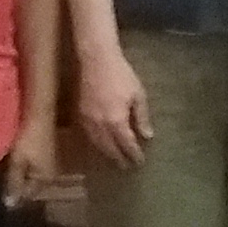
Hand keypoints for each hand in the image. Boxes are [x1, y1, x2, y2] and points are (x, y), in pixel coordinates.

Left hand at [6, 117, 59, 202]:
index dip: (13, 195)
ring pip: (30, 175)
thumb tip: (10, 205)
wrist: (39, 112)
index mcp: (46, 178)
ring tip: (2, 171)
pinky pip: (30, 166)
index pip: (28, 195)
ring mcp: (47, 162)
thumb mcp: (18, 162)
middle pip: (30, 186)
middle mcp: (50, 173)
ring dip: (18, 174)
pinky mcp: (43, 152)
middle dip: (16, 185)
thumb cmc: (29, 138)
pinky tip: (10, 161)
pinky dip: (20, 165)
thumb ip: (14, 183)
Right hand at [77, 49, 152, 167]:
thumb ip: (142, 117)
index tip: (139, 162)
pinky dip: (97, 143)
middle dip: (119, 158)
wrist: (97, 60)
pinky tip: (102, 144)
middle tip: (127, 166)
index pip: (126, 145)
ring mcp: (88, 121)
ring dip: (107, 153)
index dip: (133, 154)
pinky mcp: (80, 115)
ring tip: (115, 158)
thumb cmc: (121, 75)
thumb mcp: (138, 95)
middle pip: (110, 149)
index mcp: (117, 122)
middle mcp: (100, 126)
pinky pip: (89, 136)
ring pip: (97, 144)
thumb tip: (147, 136)